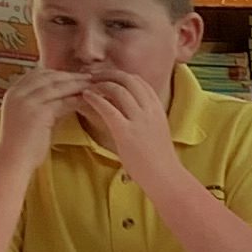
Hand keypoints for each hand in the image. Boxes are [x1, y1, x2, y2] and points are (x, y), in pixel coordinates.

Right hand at [0, 66, 90, 164]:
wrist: (13, 160)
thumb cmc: (23, 145)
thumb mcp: (30, 118)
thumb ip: (44, 107)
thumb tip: (65, 100)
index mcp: (13, 93)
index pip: (37, 74)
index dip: (57, 73)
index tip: (73, 75)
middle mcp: (17, 93)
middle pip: (47, 76)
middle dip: (69, 75)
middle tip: (88, 76)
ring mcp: (27, 101)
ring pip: (56, 86)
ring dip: (76, 84)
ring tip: (92, 84)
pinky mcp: (38, 113)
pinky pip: (62, 102)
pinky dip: (76, 99)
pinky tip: (88, 100)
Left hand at [75, 72, 185, 187]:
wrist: (165, 177)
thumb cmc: (159, 161)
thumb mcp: (157, 132)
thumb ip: (145, 119)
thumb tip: (128, 113)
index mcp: (158, 110)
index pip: (140, 82)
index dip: (122, 76)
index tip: (109, 78)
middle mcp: (150, 111)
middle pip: (129, 80)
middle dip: (109, 74)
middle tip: (94, 77)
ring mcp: (139, 120)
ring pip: (118, 89)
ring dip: (100, 84)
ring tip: (88, 87)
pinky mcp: (126, 132)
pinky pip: (107, 107)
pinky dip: (94, 98)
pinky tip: (86, 97)